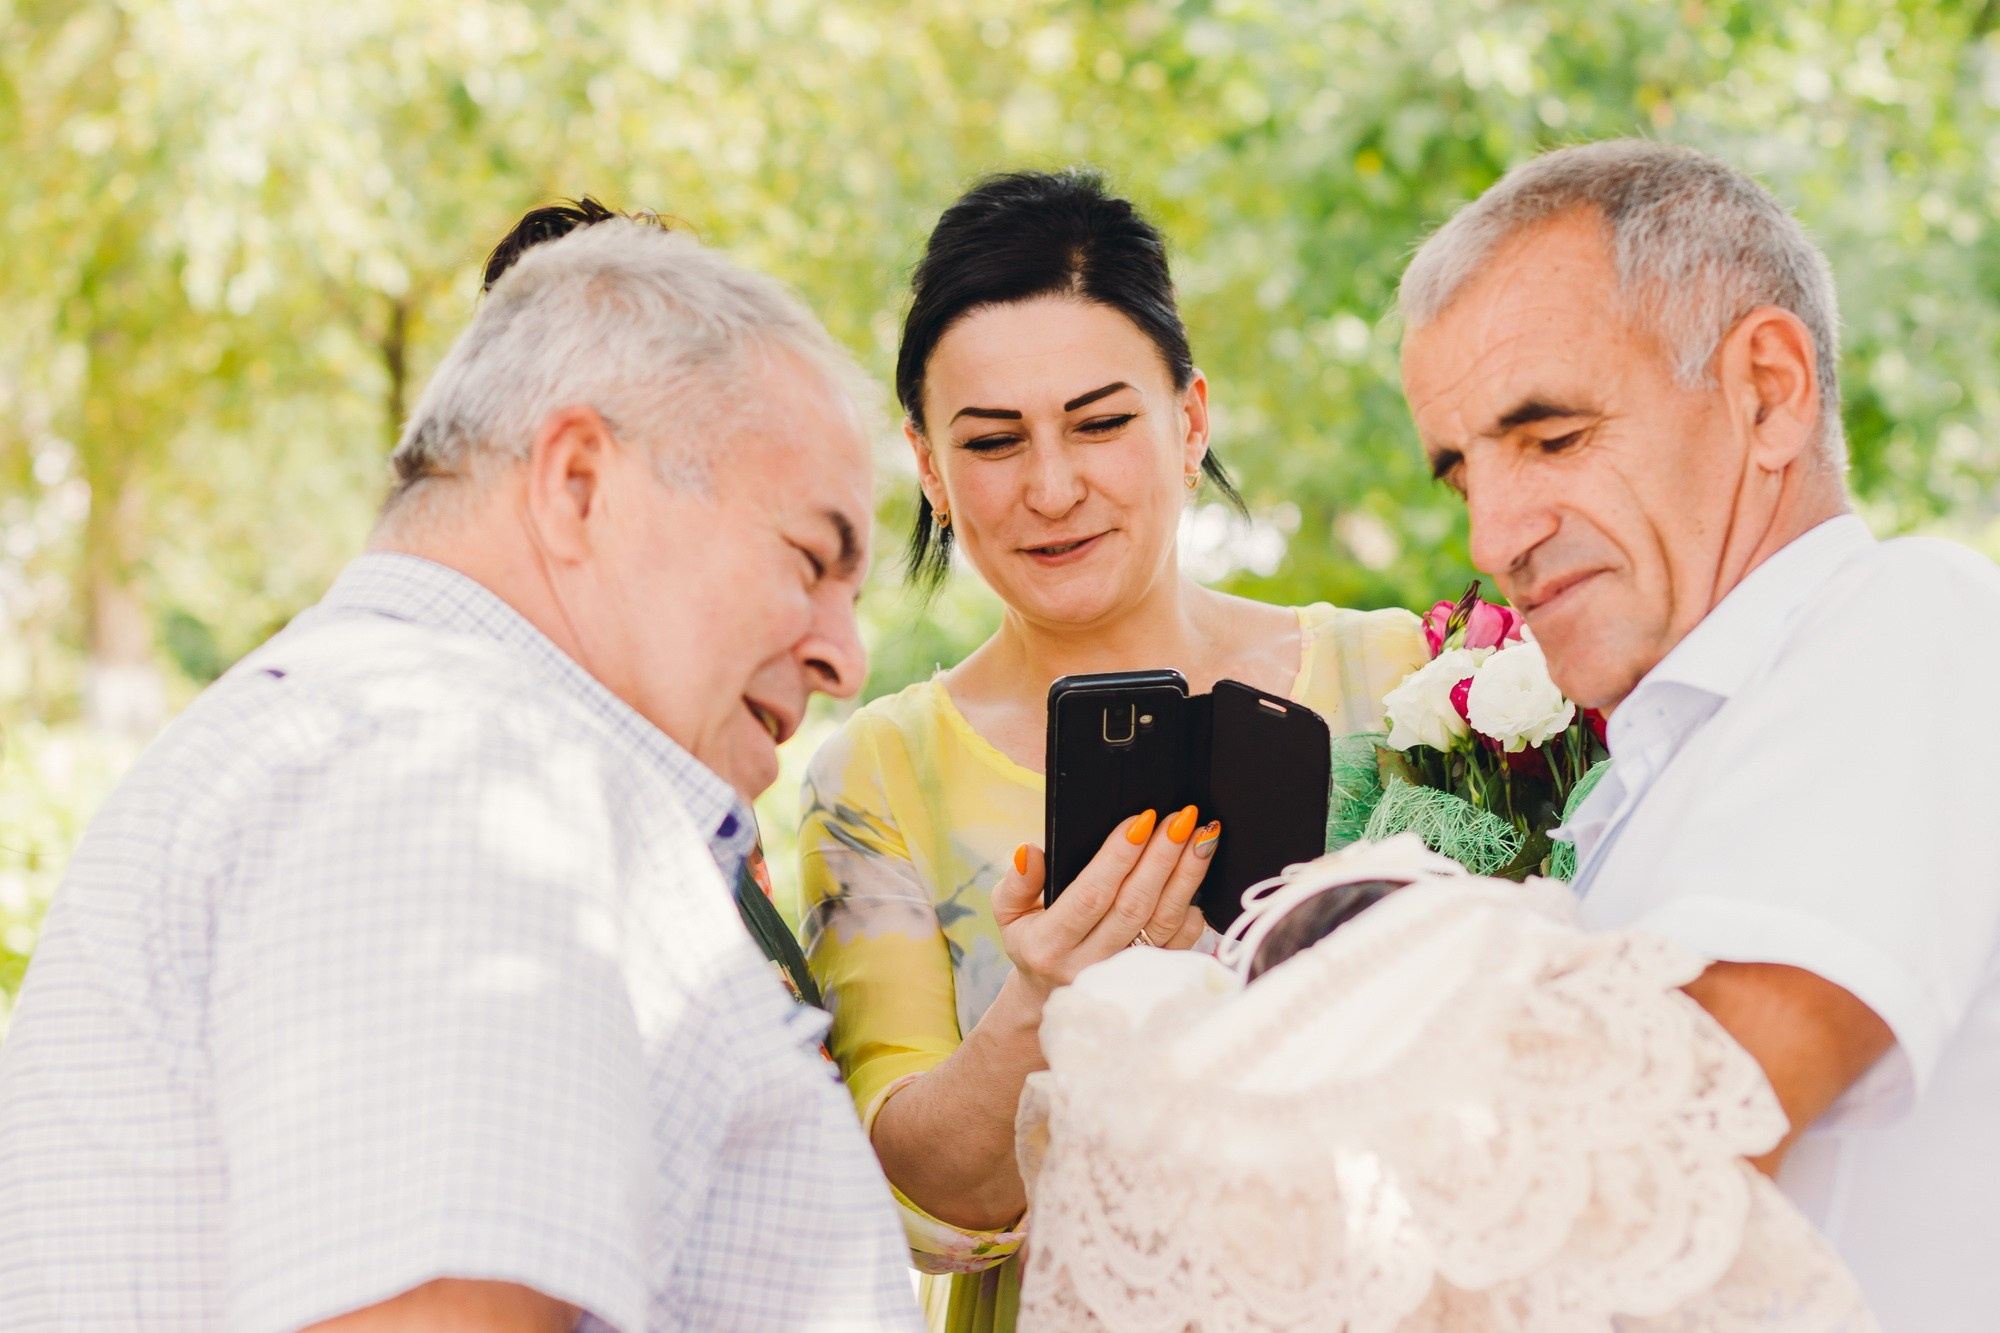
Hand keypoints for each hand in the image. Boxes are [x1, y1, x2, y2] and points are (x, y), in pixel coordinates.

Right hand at [992, 806, 1218, 1002]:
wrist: (1049, 1000)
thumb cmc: (1033, 941)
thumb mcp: (1008, 913)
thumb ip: (1016, 883)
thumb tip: (1029, 851)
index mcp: (1050, 944)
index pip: (1090, 895)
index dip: (1118, 857)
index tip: (1142, 820)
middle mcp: (1088, 964)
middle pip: (1134, 905)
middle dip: (1162, 857)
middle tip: (1182, 819)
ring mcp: (1121, 976)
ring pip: (1163, 922)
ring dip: (1187, 876)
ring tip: (1204, 836)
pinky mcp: (1148, 981)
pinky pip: (1180, 945)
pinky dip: (1193, 911)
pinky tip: (1201, 878)